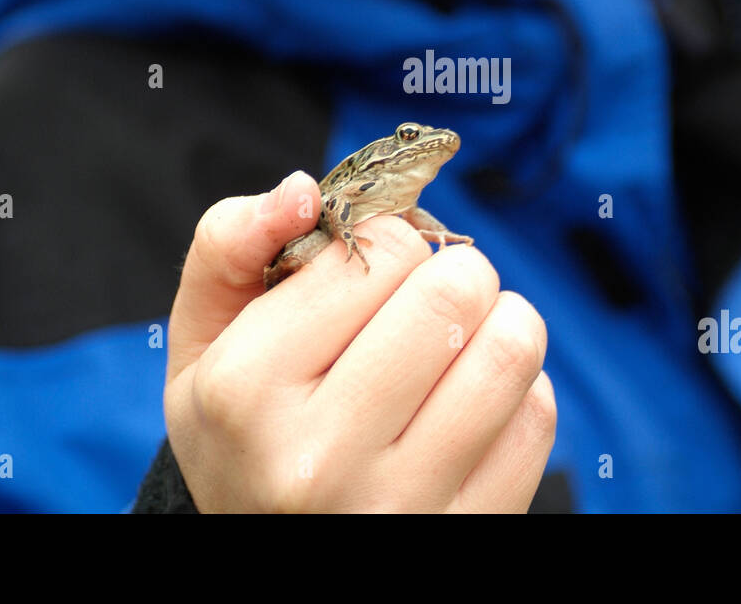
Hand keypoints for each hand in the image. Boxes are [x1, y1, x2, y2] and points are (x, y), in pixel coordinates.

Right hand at [164, 171, 555, 511]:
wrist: (266, 550)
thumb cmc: (244, 429)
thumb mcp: (205, 339)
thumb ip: (231, 245)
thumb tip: (304, 191)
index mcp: (246, 391)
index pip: (379, 249)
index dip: (390, 240)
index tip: (374, 271)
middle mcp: (318, 459)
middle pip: (453, 294)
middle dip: (454, 273)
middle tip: (432, 296)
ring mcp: (397, 507)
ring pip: (509, 351)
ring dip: (501, 321)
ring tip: (464, 337)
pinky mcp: (462, 532)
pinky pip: (536, 417)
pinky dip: (518, 390)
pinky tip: (471, 403)